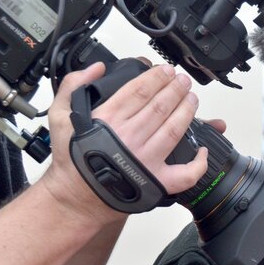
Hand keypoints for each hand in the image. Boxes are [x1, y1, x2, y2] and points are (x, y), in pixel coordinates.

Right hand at [39, 62, 205, 224]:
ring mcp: (146, 159)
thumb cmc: (72, 160)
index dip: (157, 78)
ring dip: (187, 112)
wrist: (76, 196)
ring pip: (174, 129)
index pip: (140, 91)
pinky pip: (185, 174)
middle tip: (184, 81)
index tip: (167, 71)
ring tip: (192, 100)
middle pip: (161, 106)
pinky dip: (198, 163)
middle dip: (176, 90)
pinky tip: (203, 149)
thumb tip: (97, 67)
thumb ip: (74, 85)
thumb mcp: (60, 115)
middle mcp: (130, 138)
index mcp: (109, 120)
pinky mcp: (157, 180)